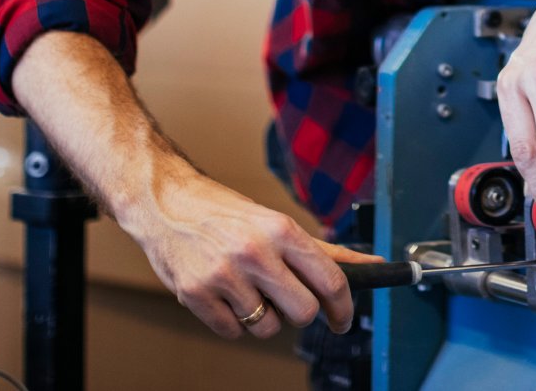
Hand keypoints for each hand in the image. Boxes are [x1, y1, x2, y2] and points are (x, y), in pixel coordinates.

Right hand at [127, 169, 383, 337]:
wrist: (166, 204)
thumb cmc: (225, 213)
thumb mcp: (276, 222)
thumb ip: (321, 250)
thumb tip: (369, 264)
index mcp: (281, 230)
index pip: (331, 280)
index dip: (343, 307)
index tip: (342, 319)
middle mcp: (254, 252)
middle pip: (304, 312)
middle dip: (301, 314)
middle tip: (289, 302)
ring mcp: (223, 275)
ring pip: (267, 328)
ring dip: (264, 318)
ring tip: (249, 292)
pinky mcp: (196, 295)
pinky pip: (232, 332)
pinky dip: (233, 322)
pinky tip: (226, 297)